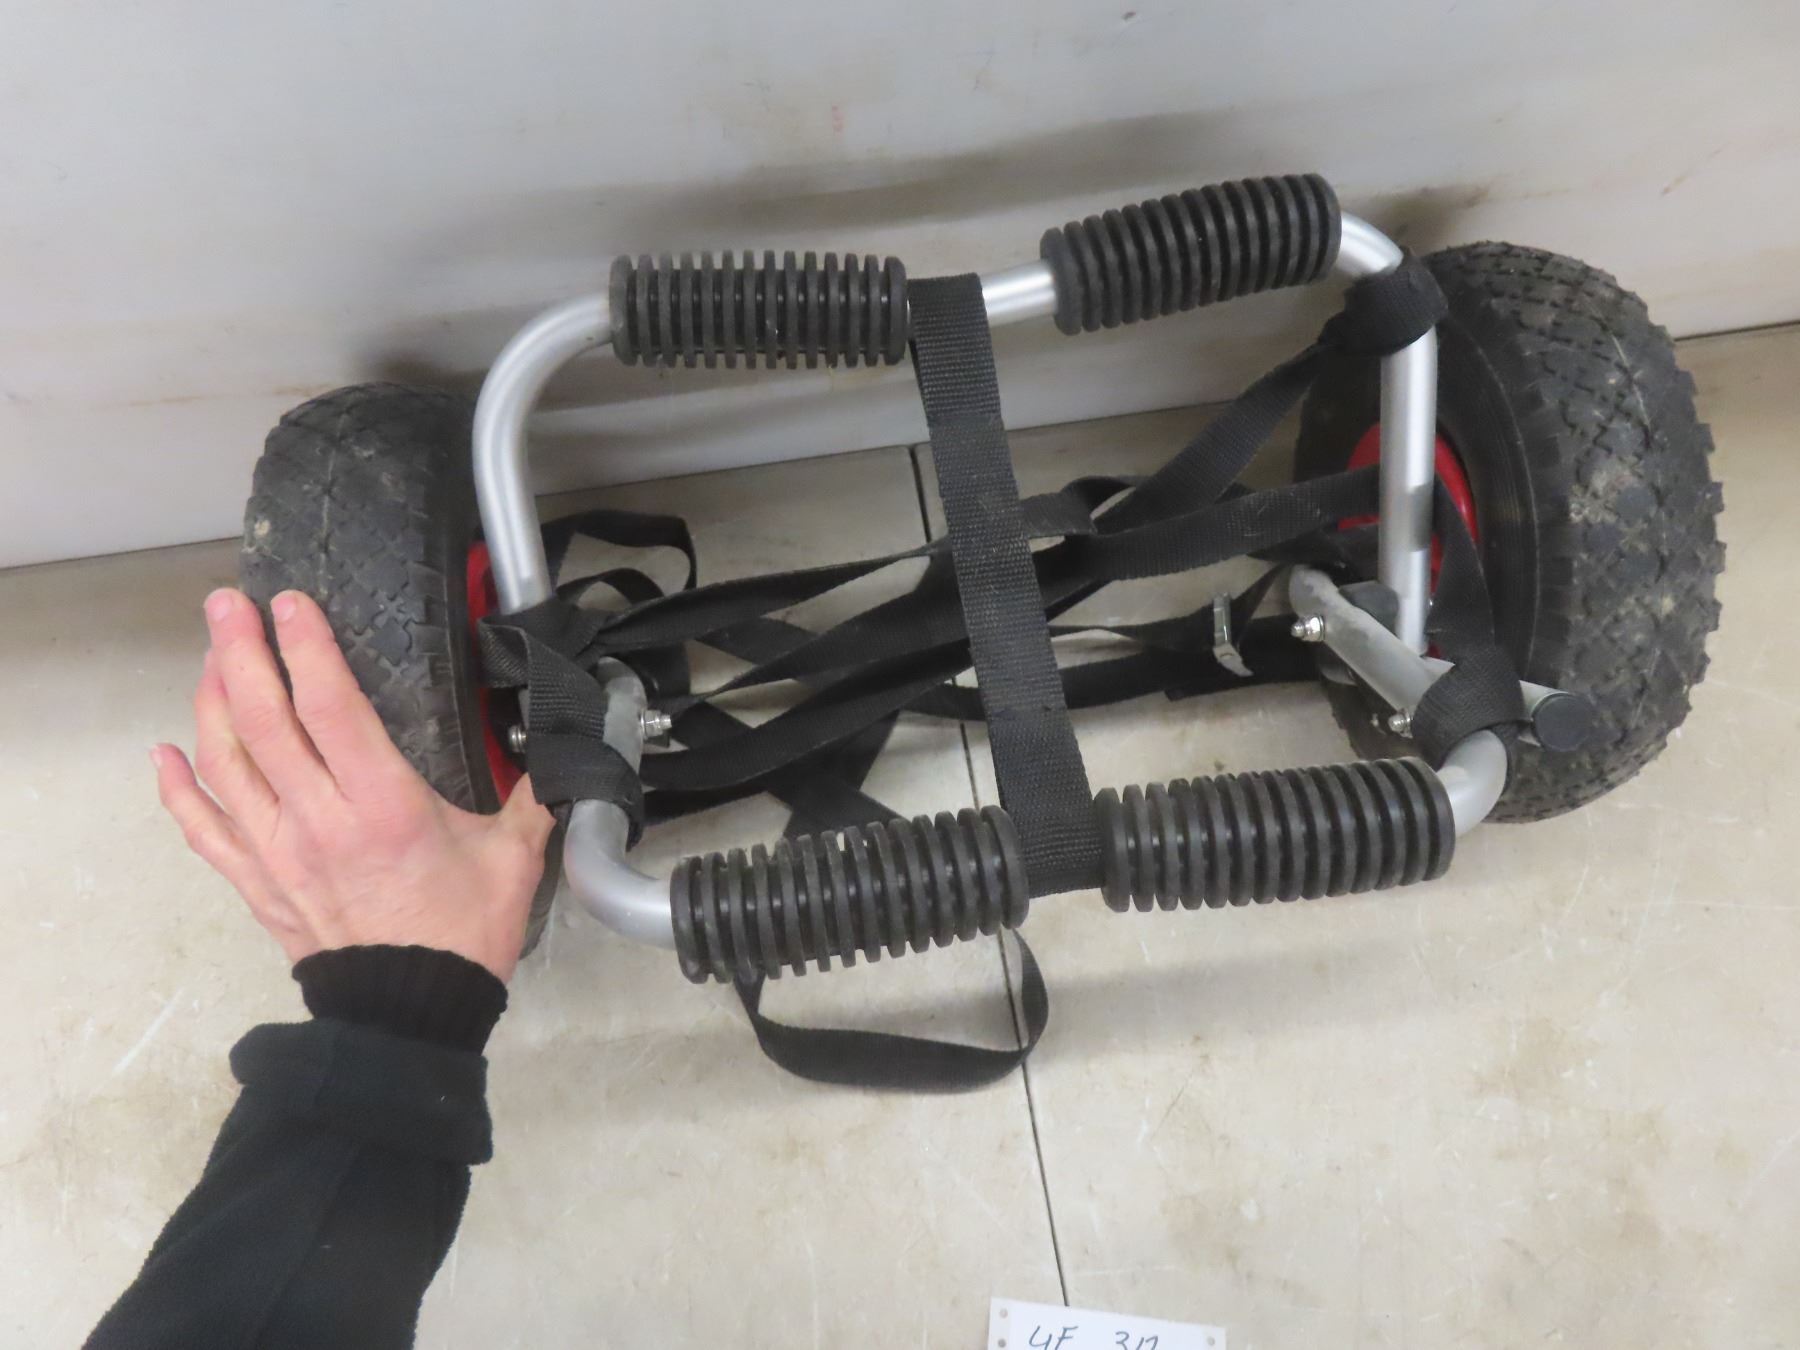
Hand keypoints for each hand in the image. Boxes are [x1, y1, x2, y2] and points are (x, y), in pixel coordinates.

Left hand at [152, 587, 553, 981]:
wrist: (406, 1019)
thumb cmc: (461, 938)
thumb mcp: (512, 860)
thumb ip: (532, 797)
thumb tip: (562, 752)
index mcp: (383, 806)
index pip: (331, 707)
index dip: (308, 647)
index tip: (291, 602)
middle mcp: (319, 819)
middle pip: (263, 720)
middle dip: (241, 651)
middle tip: (229, 604)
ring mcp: (278, 851)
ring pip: (226, 761)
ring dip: (211, 700)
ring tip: (212, 655)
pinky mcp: (257, 881)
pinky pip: (204, 828)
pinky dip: (178, 788)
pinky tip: (163, 753)